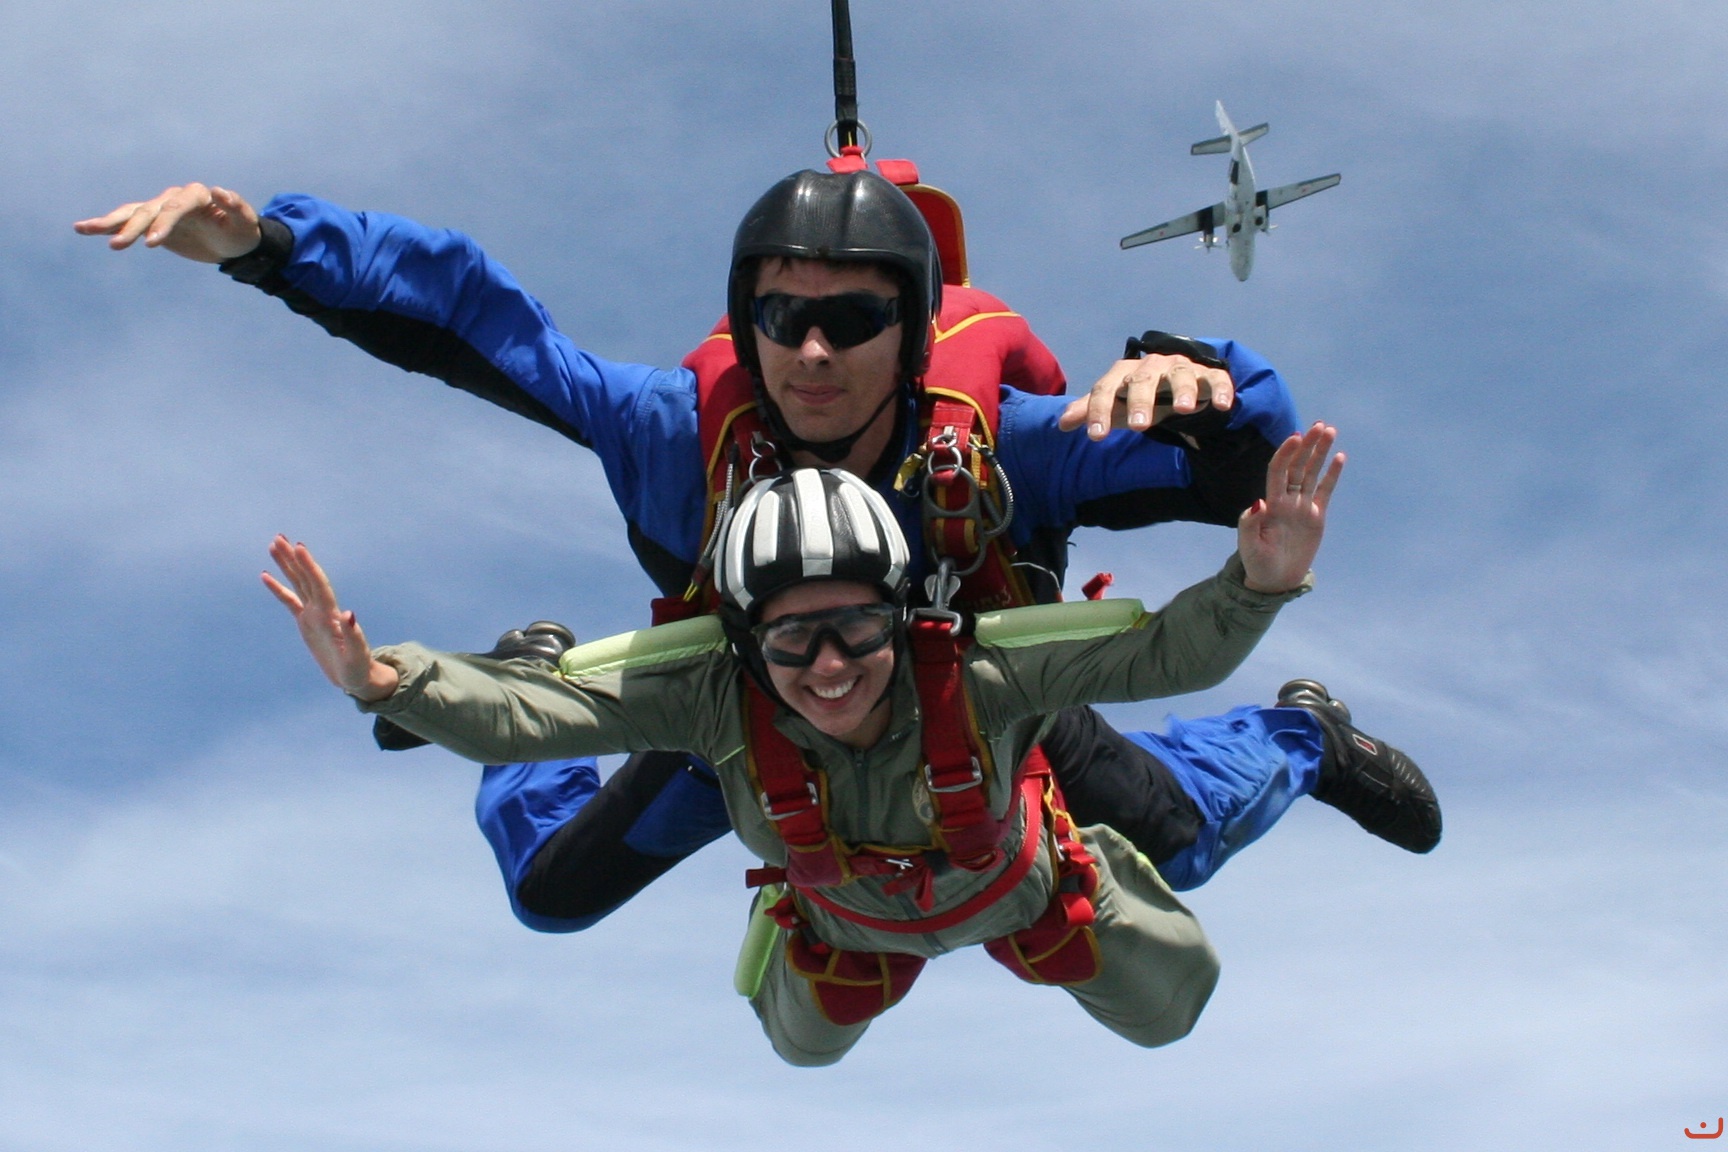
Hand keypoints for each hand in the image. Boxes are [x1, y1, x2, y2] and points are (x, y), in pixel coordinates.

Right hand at [73, 183, 261, 262]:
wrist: (234, 242)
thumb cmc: (242, 232)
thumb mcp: (246, 223)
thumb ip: (236, 207)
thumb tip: (220, 191)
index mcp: (197, 195)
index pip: (175, 207)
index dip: (163, 224)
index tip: (152, 243)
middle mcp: (175, 198)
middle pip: (149, 211)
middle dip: (133, 228)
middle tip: (118, 245)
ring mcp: (161, 209)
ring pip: (132, 213)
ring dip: (109, 222)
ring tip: (83, 228)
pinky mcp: (153, 223)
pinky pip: (127, 222)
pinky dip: (107, 226)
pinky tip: (85, 229)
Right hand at [262, 536, 399, 701]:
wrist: (357, 676)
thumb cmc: (358, 667)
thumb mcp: (357, 654)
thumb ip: (353, 634)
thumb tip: (349, 614)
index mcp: (332, 615)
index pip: (319, 584)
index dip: (309, 566)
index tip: (299, 547)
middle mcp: (323, 610)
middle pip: (306, 578)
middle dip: (293, 558)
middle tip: (279, 538)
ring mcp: (313, 614)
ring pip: (297, 583)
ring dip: (287, 565)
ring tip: (274, 545)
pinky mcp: (306, 622)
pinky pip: (289, 601)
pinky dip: (278, 588)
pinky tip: (265, 575)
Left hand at [1057, 354, 1234, 439]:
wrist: (1174, 379)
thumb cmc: (1138, 395)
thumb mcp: (1115, 403)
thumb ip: (1091, 410)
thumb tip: (1062, 423)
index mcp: (1125, 374)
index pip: (1106, 389)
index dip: (1099, 411)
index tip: (1096, 436)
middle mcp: (1151, 367)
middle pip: (1142, 379)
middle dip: (1140, 401)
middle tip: (1139, 427)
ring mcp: (1180, 368)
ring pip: (1180, 374)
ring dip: (1183, 390)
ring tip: (1184, 409)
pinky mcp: (1207, 374)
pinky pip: (1215, 379)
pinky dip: (1220, 389)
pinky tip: (1223, 405)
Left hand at [1237, 423, 1344, 592]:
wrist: (1274, 579)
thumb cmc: (1257, 562)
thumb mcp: (1249, 545)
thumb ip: (1250, 524)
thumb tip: (1260, 502)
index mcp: (1270, 504)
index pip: (1278, 470)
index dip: (1286, 453)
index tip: (1296, 436)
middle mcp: (1287, 500)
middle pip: (1298, 465)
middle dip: (1307, 445)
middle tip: (1319, 425)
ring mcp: (1302, 506)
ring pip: (1312, 473)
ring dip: (1320, 452)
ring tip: (1329, 430)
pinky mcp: (1316, 516)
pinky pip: (1325, 490)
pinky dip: (1332, 474)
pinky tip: (1340, 456)